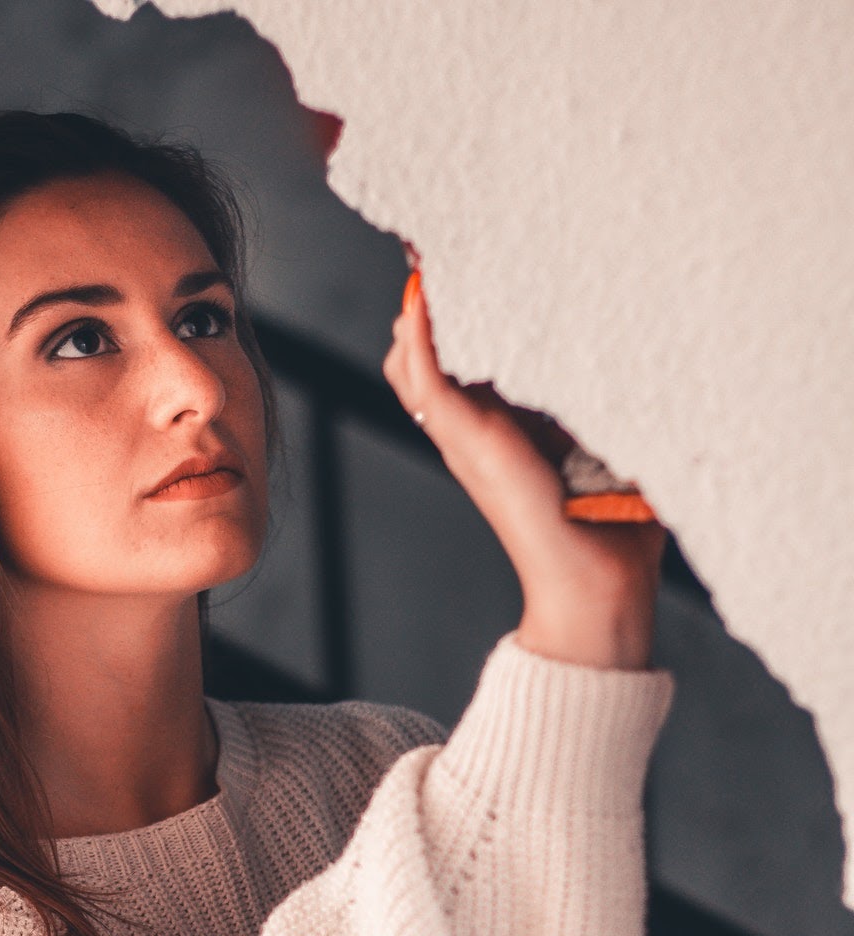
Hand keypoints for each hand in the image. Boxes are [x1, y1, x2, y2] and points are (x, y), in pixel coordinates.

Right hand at [383, 271, 667, 668]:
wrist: (597, 581)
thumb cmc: (612, 524)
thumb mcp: (605, 442)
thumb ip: (601, 402)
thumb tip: (639, 348)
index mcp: (498, 431)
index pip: (454, 360)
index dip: (451, 313)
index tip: (468, 258)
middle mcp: (470, 432)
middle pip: (416, 354)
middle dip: (425, 300)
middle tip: (443, 242)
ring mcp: (462, 436)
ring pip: (409, 360)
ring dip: (419, 310)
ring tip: (434, 257)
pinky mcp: (468, 438)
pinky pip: (424, 373)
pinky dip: (421, 332)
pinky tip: (428, 293)